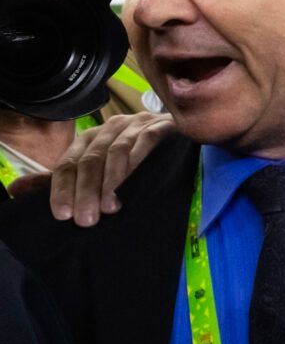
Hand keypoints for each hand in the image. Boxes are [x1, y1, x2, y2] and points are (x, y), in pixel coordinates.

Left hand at [42, 111, 175, 225]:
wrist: (183, 136)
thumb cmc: (143, 161)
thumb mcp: (109, 168)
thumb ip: (82, 181)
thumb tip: (43, 199)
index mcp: (91, 138)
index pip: (69, 162)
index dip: (63, 189)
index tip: (63, 215)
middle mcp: (110, 128)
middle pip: (90, 159)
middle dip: (86, 191)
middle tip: (87, 219)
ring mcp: (136, 125)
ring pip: (116, 151)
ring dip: (111, 182)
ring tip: (109, 208)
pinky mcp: (161, 126)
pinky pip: (146, 142)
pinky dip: (137, 163)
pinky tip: (133, 185)